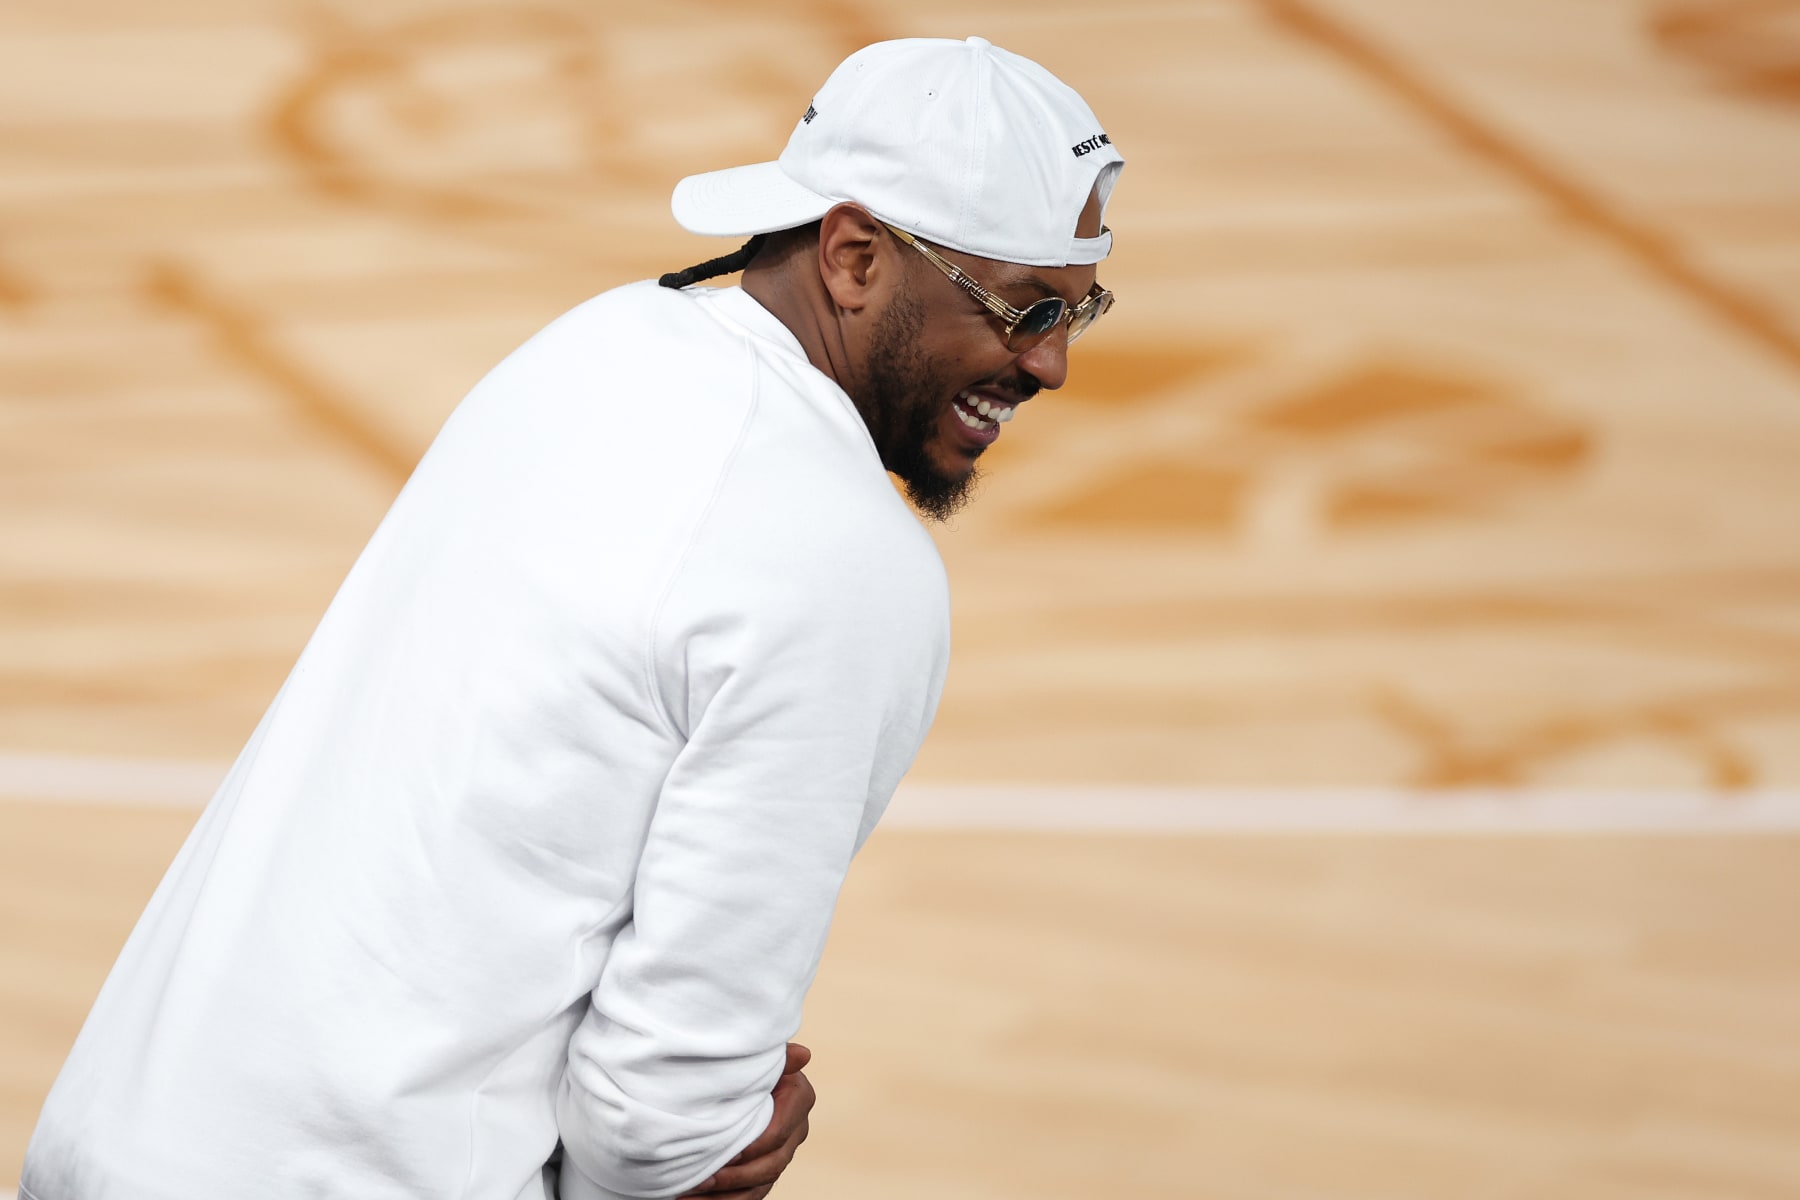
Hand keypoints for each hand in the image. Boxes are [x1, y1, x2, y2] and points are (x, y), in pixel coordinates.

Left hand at [680, 1042, 815, 1198]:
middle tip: (703, 1178)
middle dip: (735, 1176)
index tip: (724, 1152)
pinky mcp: (766, 1169)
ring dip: (726, 1194)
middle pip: (770, 1164)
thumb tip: (803, 1055)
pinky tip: (699, 1199)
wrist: (740, 1075)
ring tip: (694, 1192)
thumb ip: (778, 1059)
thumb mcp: (761, 1058)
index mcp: (798, 1099)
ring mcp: (782, 1152)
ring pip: (760, 1185)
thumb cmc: (748, 1062)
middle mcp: (796, 1129)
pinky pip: (751, 1194)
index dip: (751, 1147)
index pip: (777, 1133)